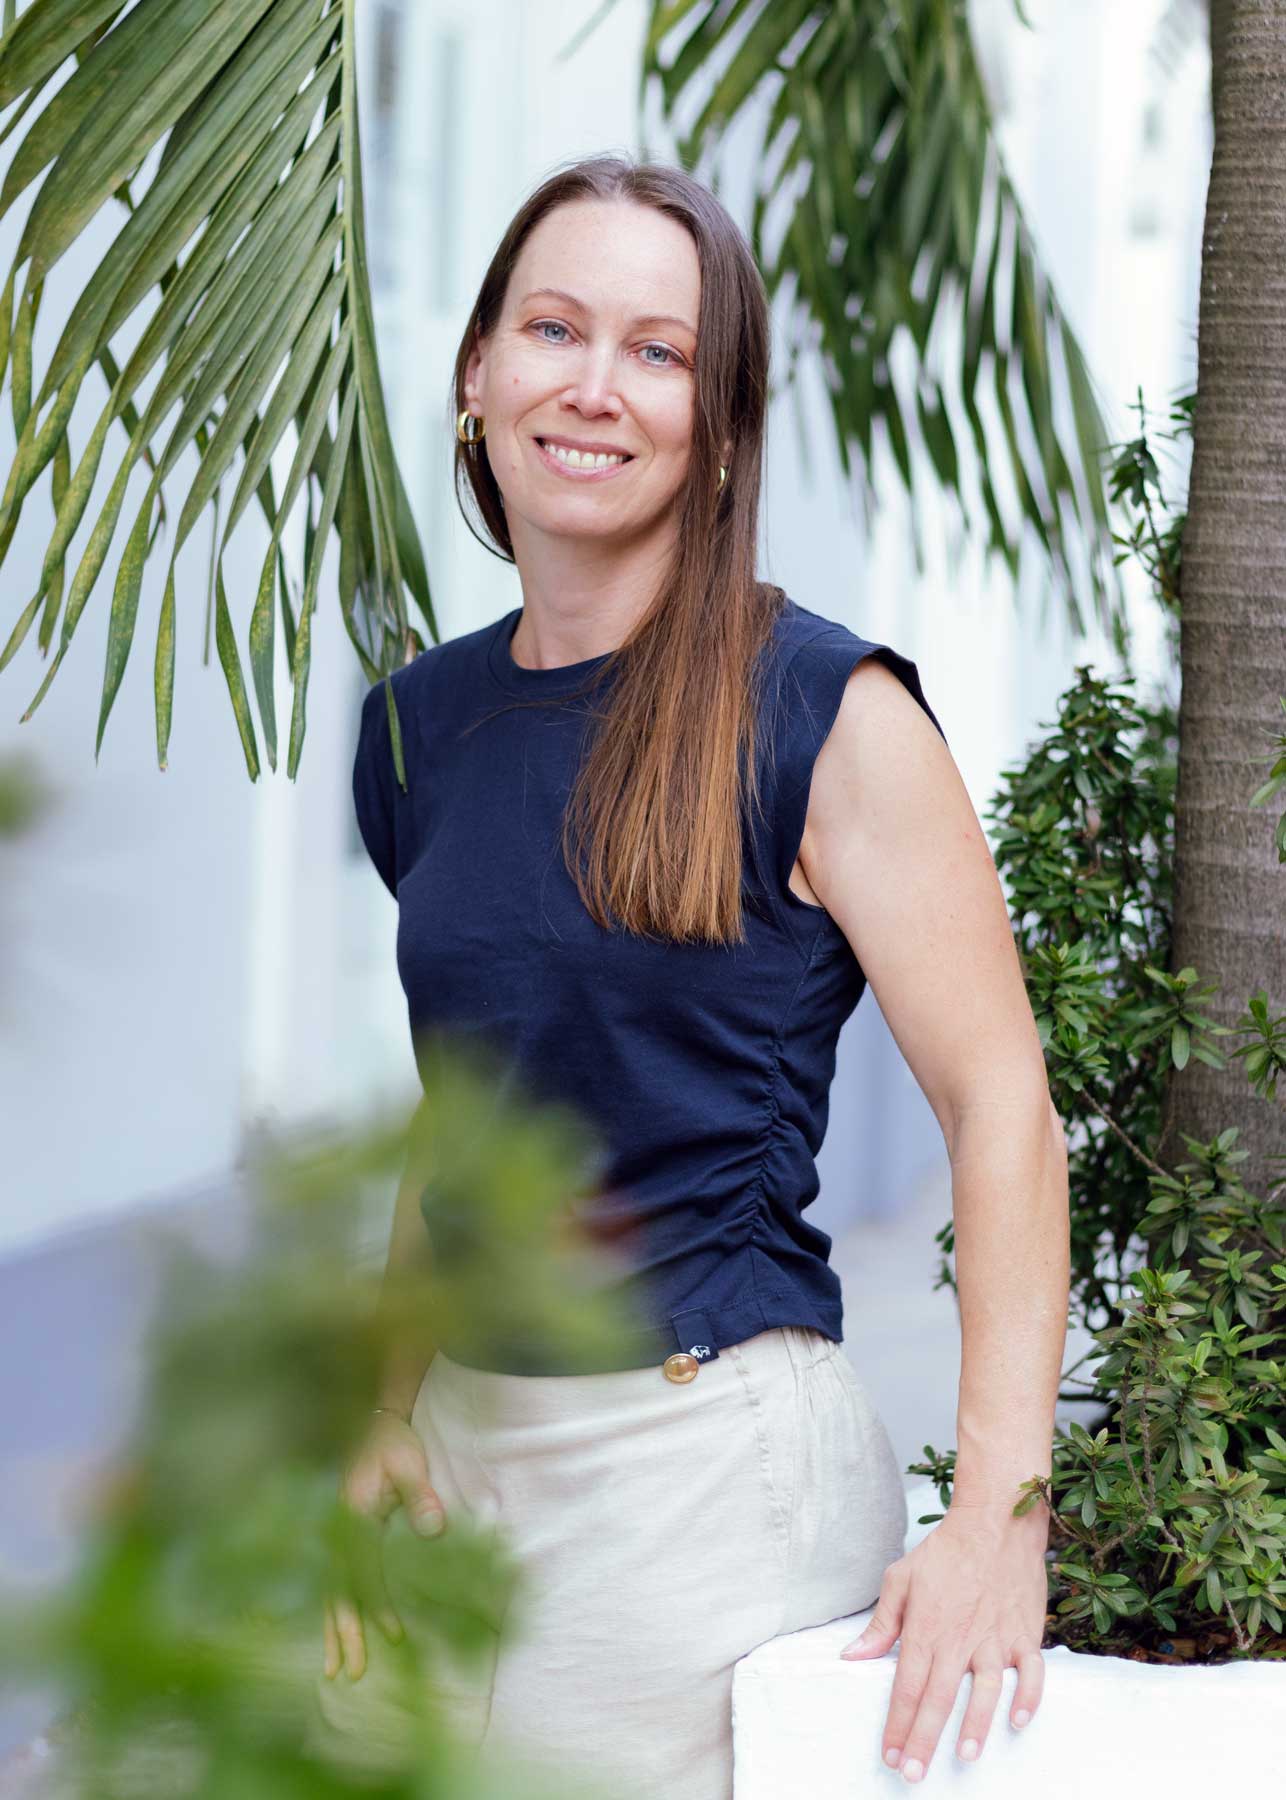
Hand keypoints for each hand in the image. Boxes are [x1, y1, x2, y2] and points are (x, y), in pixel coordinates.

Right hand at [322, 1410, 447, 1681]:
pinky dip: (335, 1611)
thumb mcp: (411, 1463)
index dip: (376, 1603)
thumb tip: (435, 1531)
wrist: (377, 1423)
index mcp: (352, 1513)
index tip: (393, 1633)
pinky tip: (336, 1636)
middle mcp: (337, 1529)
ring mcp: (335, 1535)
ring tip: (333, 1672)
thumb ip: (421, 1496)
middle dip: (344, 1633)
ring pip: (331, 1591)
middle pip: (338, 1590)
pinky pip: (336, 1581)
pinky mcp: (342, 1537)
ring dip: (333, 1630)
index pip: (363, 1569)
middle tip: (351, 1675)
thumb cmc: (395, 1443)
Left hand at [838, 1503, 1049, 1782]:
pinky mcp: (1026, 1633)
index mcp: (926, 1627)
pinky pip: (1032, 1673)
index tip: (889, 1754)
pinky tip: (1017, 1722)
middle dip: (924, 1740)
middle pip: (939, 1698)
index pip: (906, 1686)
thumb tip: (853, 1656)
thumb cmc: (944, 1551)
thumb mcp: (900, 1579)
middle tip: (913, 1775)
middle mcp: (960, 1638)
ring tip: (965, 1757)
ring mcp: (996, 1637)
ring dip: (975, 1726)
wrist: (995, 1521)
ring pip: (986, 1691)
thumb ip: (880, 1623)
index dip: (897, 1724)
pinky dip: (1028, 1699)